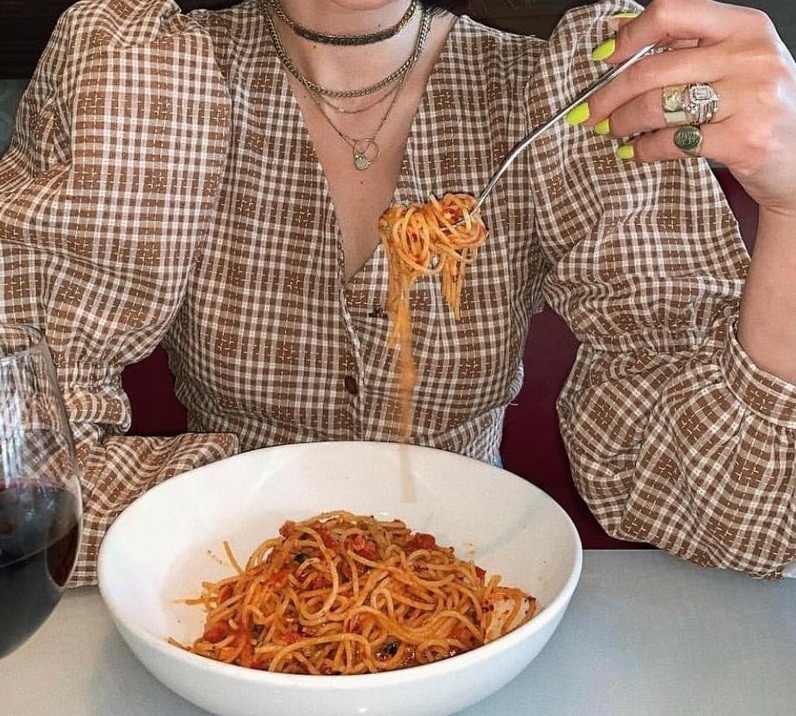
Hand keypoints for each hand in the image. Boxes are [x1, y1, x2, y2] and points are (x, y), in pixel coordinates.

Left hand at [581, 0, 795, 217]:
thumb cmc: (760, 110)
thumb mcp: (735, 65)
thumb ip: (685, 46)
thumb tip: (620, 31)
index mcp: (745, 27)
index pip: (671, 12)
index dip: (628, 36)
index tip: (603, 59)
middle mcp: (750, 56)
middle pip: (653, 68)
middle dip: (608, 94)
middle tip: (588, 112)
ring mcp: (750, 98)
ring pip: (657, 106)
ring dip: (621, 123)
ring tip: (610, 131)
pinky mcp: (743, 140)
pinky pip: (671, 142)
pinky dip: (642, 149)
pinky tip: (633, 152)